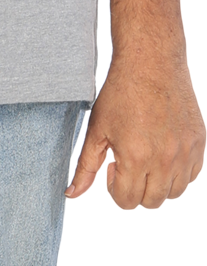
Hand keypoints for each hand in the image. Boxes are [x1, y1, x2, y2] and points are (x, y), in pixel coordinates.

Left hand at [65, 53, 205, 208]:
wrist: (151, 63)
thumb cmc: (120, 93)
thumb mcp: (96, 131)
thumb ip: (85, 168)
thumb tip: (71, 195)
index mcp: (135, 157)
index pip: (126, 201)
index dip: (115, 189)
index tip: (114, 166)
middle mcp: (164, 159)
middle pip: (151, 202)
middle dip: (135, 191)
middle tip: (129, 164)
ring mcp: (185, 151)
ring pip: (174, 193)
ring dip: (158, 186)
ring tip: (147, 161)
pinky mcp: (199, 142)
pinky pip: (192, 175)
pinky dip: (178, 174)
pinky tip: (164, 155)